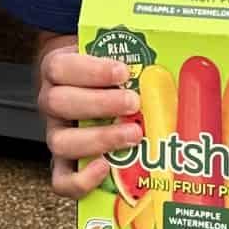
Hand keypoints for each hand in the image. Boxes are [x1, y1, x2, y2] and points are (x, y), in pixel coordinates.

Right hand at [35, 38, 138, 198]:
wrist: (83, 86)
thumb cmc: (102, 69)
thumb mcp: (106, 50)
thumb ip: (127, 48)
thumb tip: (177, 50)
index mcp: (57, 70)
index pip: (60, 68)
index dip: (91, 71)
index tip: (122, 71)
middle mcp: (51, 102)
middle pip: (59, 103)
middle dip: (100, 103)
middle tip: (133, 103)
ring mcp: (56, 134)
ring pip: (61, 142)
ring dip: (99, 139)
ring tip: (132, 134)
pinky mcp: (64, 163)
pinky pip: (61, 180)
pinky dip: (81, 180)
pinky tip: (106, 167)